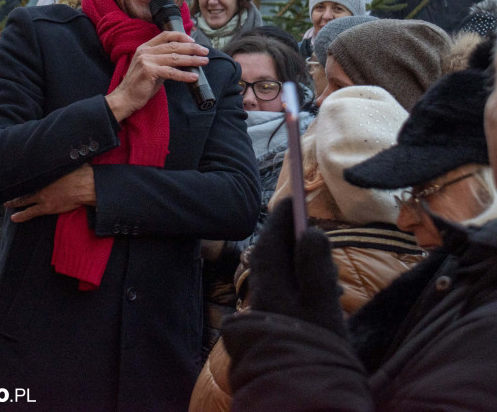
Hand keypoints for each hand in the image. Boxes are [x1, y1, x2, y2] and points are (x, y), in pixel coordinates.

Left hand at [5, 164, 95, 222]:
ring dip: (14, 202)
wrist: (86, 186)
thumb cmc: (82, 172)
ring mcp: (43, 197)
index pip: (30, 174)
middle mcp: (41, 184)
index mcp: (46, 173)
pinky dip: (21, 215)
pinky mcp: (47, 207)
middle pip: (25, 187)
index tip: (16, 174)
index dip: (23, 175)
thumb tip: (65, 149)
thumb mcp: (71, 160)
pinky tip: (14, 218)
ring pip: (24, 200)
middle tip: (5, 190)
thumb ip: (64, 158)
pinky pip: (31, 213)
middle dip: (15, 189)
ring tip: (7, 204)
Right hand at [106, 31, 208, 121]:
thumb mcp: (152, 67)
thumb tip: (183, 59)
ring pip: (174, 58)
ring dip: (192, 60)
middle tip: (205, 51)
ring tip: (204, 61)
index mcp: (145, 47)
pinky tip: (193, 76)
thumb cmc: (140, 85)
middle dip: (192, 48)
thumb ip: (164, 61)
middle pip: (173, 46)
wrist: (125, 98)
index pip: (166, 35)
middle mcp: (145, 51)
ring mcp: (146, 60)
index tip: (193, 40)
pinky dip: (184, 75)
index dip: (181, 36)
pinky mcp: (149, 71)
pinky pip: (171, 72)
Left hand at [249, 197, 344, 336]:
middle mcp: (263, 292)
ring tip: (327, 265)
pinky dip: (304, 282)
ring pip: (282, 271)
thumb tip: (311, 231)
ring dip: (302, 261)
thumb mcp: (321, 304)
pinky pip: (288, 290)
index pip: (271, 237)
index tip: (294, 198)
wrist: (299, 394)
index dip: (282, 215)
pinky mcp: (277, 322)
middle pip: (274, 253)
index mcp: (269, 282)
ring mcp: (268, 308)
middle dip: (293, 238)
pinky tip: (326, 292)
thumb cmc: (313, 347)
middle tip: (312, 227)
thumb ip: (316, 265)